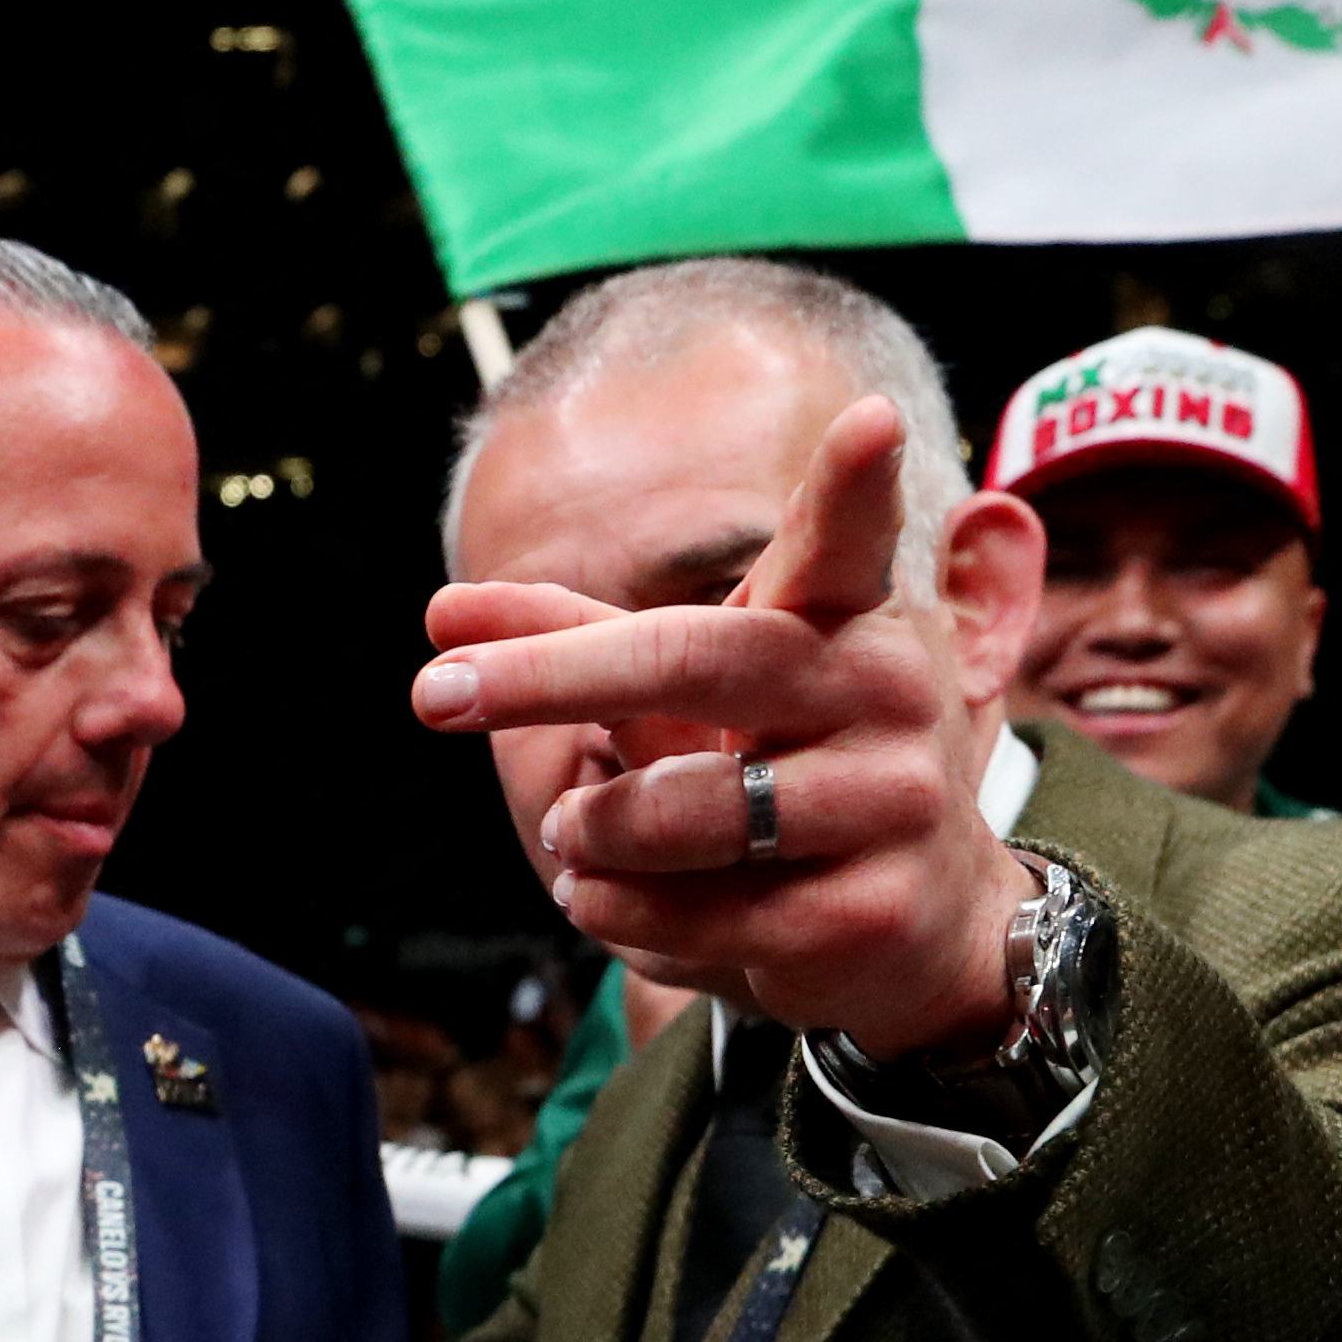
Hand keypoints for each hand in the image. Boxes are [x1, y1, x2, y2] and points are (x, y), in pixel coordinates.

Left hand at [418, 397, 1036, 1062]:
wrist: (906, 920)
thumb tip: (438, 615)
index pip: (848, 539)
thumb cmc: (777, 768)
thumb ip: (572, 641)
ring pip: (679, 812)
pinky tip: (605, 898)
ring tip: (573, 836)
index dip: (855, 483)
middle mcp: (883, 691)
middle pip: (694, 661)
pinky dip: (619, 910)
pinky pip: (701, 918)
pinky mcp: (872, 915)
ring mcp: (893, 802)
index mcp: (838, 617)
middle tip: (435, 694)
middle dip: (548, 676)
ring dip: (586, 831)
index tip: (868, 420)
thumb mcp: (686, 693)